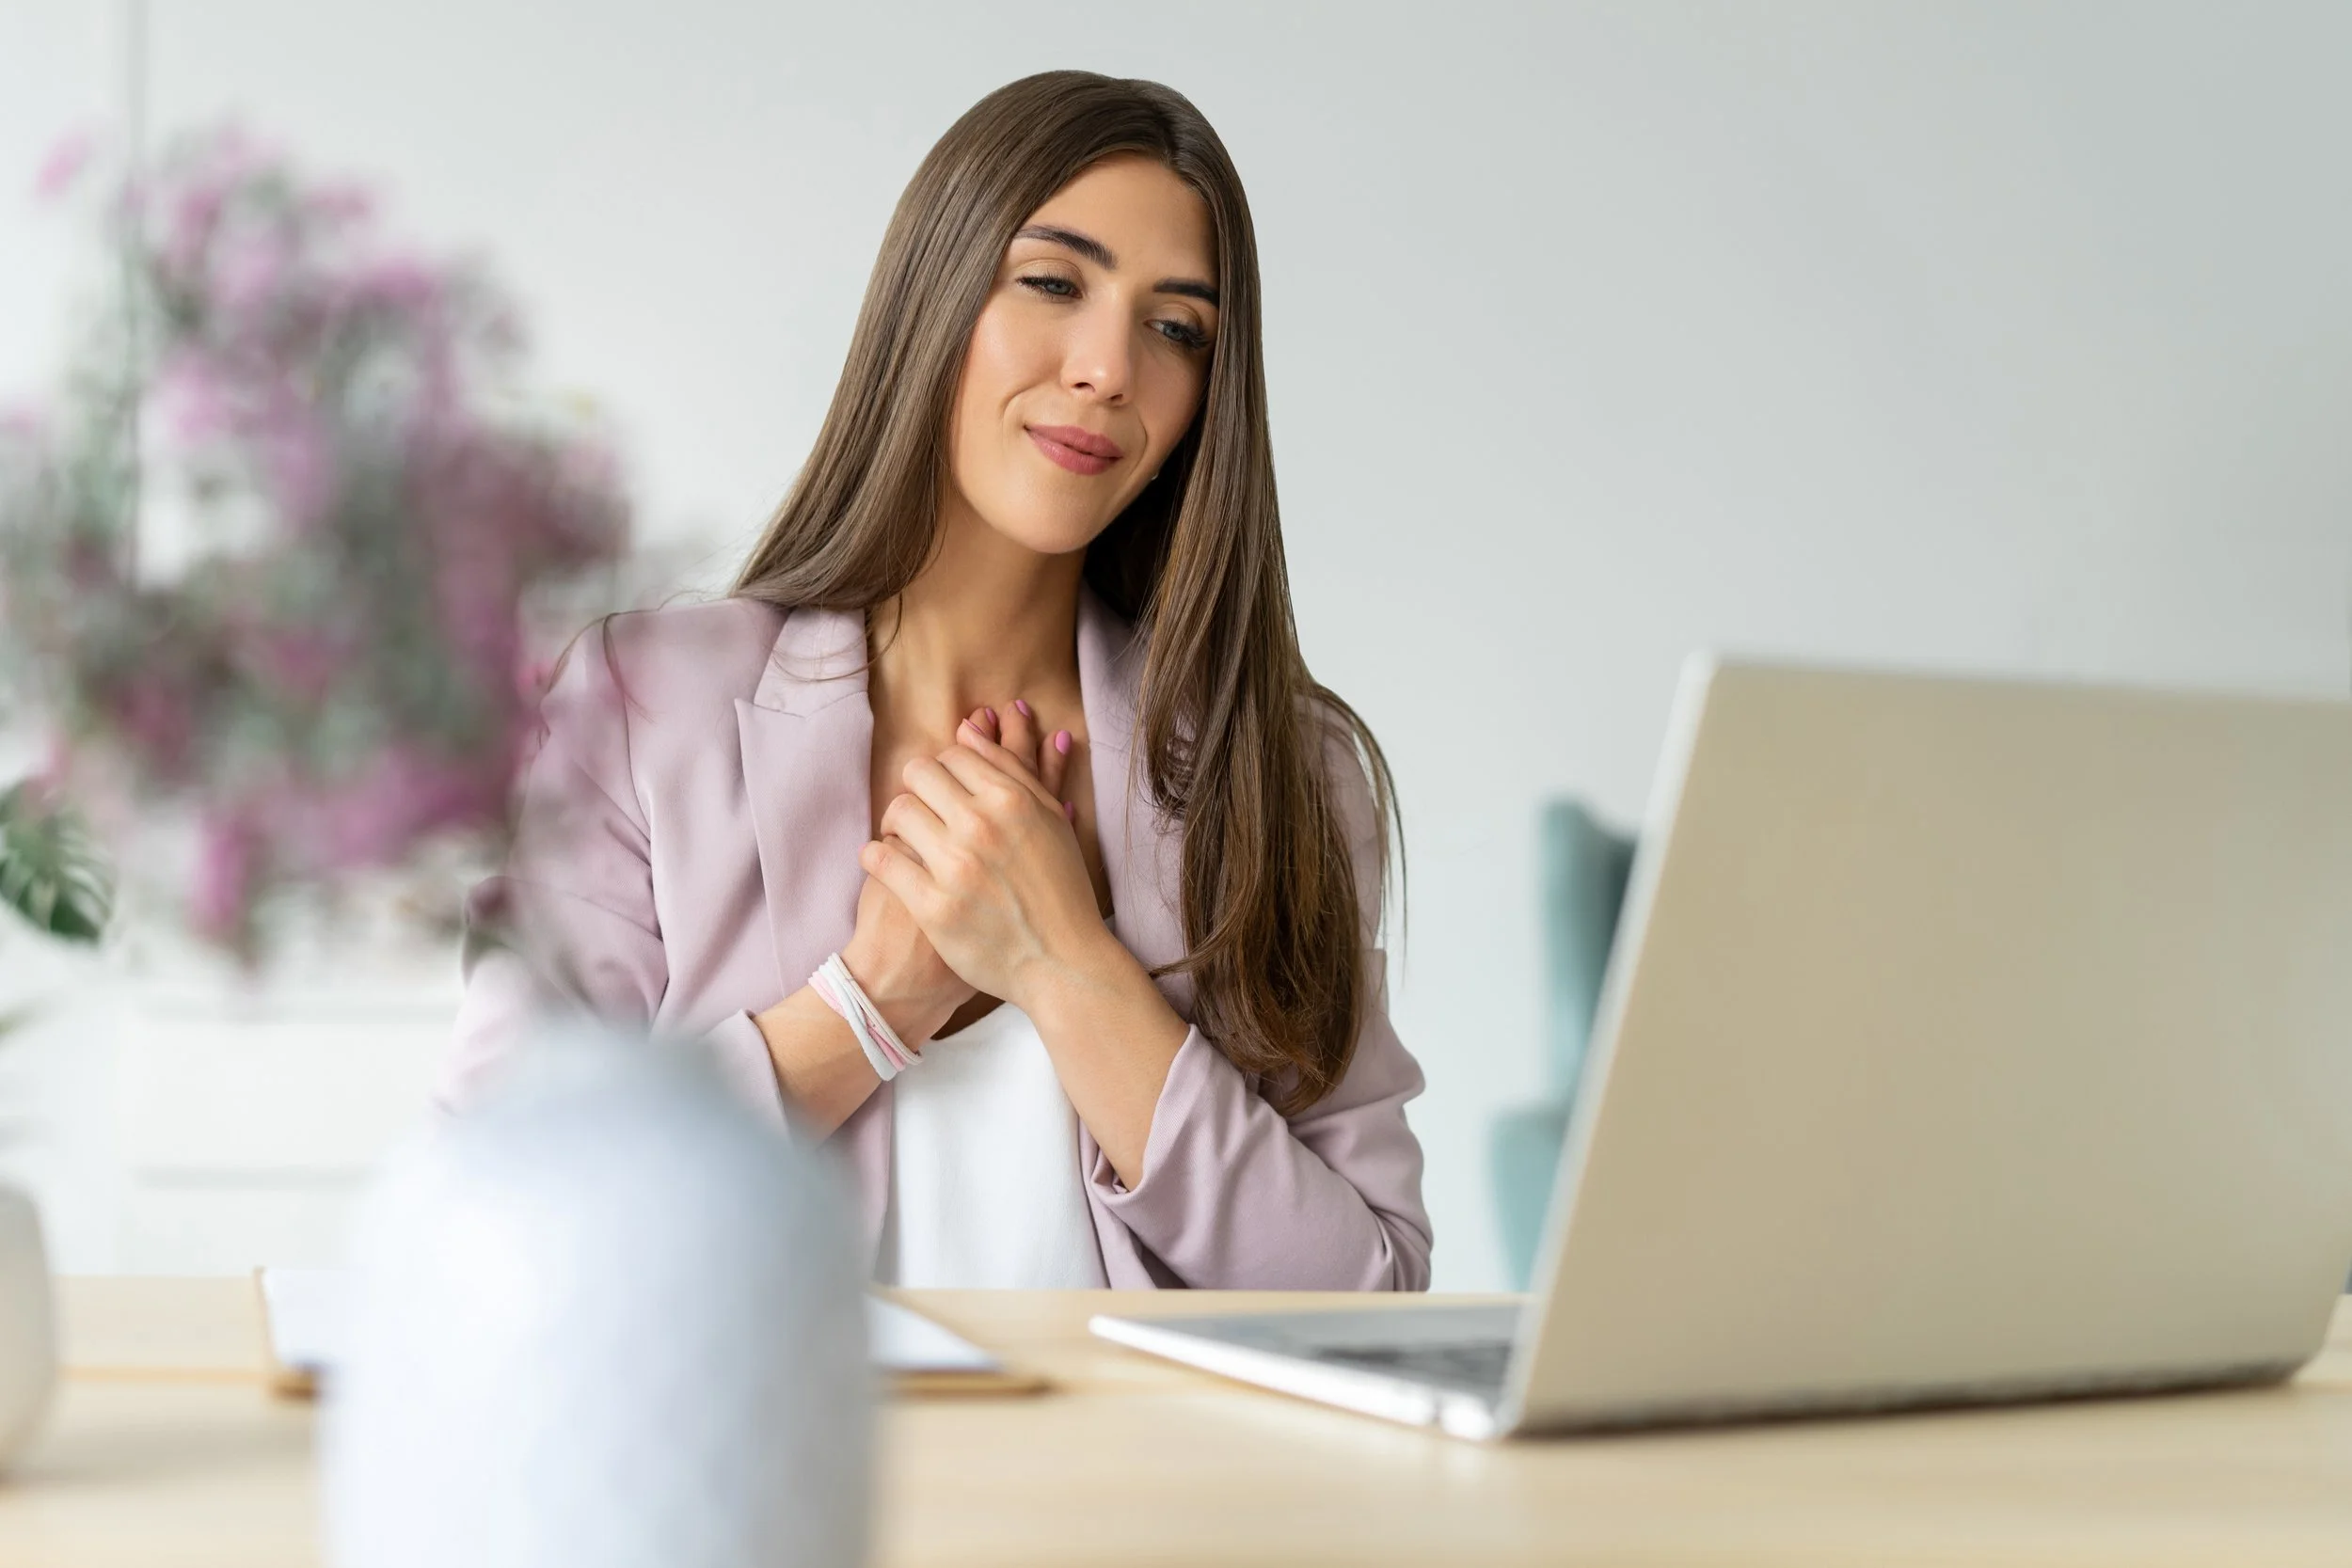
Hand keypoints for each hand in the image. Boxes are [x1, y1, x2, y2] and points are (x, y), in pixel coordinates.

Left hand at [860, 702, 1104, 1014]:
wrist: (1061, 963)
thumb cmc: (1060, 891)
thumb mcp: (1050, 821)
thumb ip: (1010, 769)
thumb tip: (967, 727)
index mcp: (1013, 801)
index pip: (953, 755)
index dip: (945, 771)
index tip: (945, 793)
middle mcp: (982, 826)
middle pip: (919, 774)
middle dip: (917, 790)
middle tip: (922, 813)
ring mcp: (955, 866)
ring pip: (898, 811)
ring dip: (896, 822)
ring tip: (905, 839)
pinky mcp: (932, 906)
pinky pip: (881, 858)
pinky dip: (877, 856)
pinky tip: (888, 864)